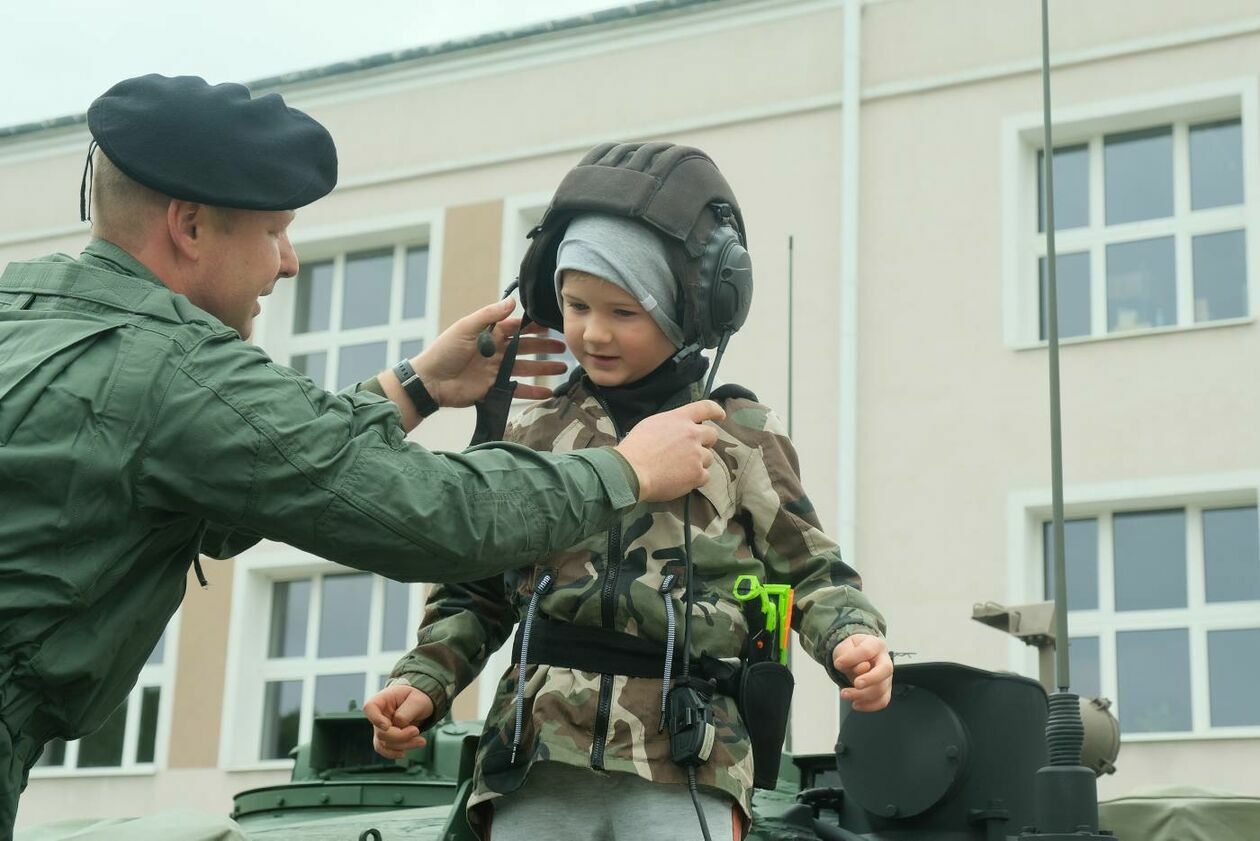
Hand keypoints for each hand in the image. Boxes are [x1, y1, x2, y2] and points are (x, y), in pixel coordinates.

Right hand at [364, 683, 434, 759]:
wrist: (420, 704)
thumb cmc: (417, 698)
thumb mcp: (417, 701)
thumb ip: (406, 713)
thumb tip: (399, 725)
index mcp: (383, 699)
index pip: (370, 707)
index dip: (375, 719)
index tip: (387, 726)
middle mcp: (378, 714)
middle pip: (381, 732)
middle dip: (400, 736)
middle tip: (416, 731)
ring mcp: (380, 727)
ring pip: (384, 743)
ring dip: (404, 745)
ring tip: (421, 741)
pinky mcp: (385, 737)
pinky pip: (384, 749)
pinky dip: (394, 753)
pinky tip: (404, 752)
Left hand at [413, 298, 567, 408]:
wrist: (430, 381)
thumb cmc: (444, 351)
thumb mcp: (466, 328)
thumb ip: (489, 316)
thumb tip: (512, 302)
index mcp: (490, 334)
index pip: (517, 327)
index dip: (534, 326)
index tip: (552, 325)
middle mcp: (496, 351)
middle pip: (526, 348)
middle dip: (544, 347)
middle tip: (563, 347)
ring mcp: (496, 371)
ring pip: (526, 368)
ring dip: (544, 368)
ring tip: (563, 367)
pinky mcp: (494, 389)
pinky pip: (517, 389)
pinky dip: (533, 391)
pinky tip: (548, 392)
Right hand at [615, 401, 724, 501]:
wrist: (632, 471)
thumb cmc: (634, 448)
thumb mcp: (650, 425)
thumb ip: (669, 426)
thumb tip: (675, 432)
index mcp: (679, 419)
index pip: (705, 408)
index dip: (716, 411)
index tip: (721, 416)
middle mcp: (692, 434)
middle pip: (712, 435)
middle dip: (705, 442)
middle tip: (692, 451)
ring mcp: (697, 455)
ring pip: (708, 458)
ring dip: (698, 462)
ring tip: (680, 469)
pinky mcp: (697, 474)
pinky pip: (705, 476)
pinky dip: (695, 479)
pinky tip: (681, 480)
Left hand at [833, 633, 892, 711]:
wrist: (856, 656)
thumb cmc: (852, 650)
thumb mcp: (845, 647)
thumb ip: (849, 655)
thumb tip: (858, 669)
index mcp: (876, 645)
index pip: (867, 651)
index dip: (853, 658)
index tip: (838, 664)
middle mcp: (885, 660)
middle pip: (885, 670)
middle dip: (870, 679)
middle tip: (856, 684)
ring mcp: (887, 677)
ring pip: (882, 688)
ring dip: (863, 695)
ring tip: (845, 694)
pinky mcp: (885, 690)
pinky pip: (882, 701)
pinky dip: (869, 705)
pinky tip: (856, 704)